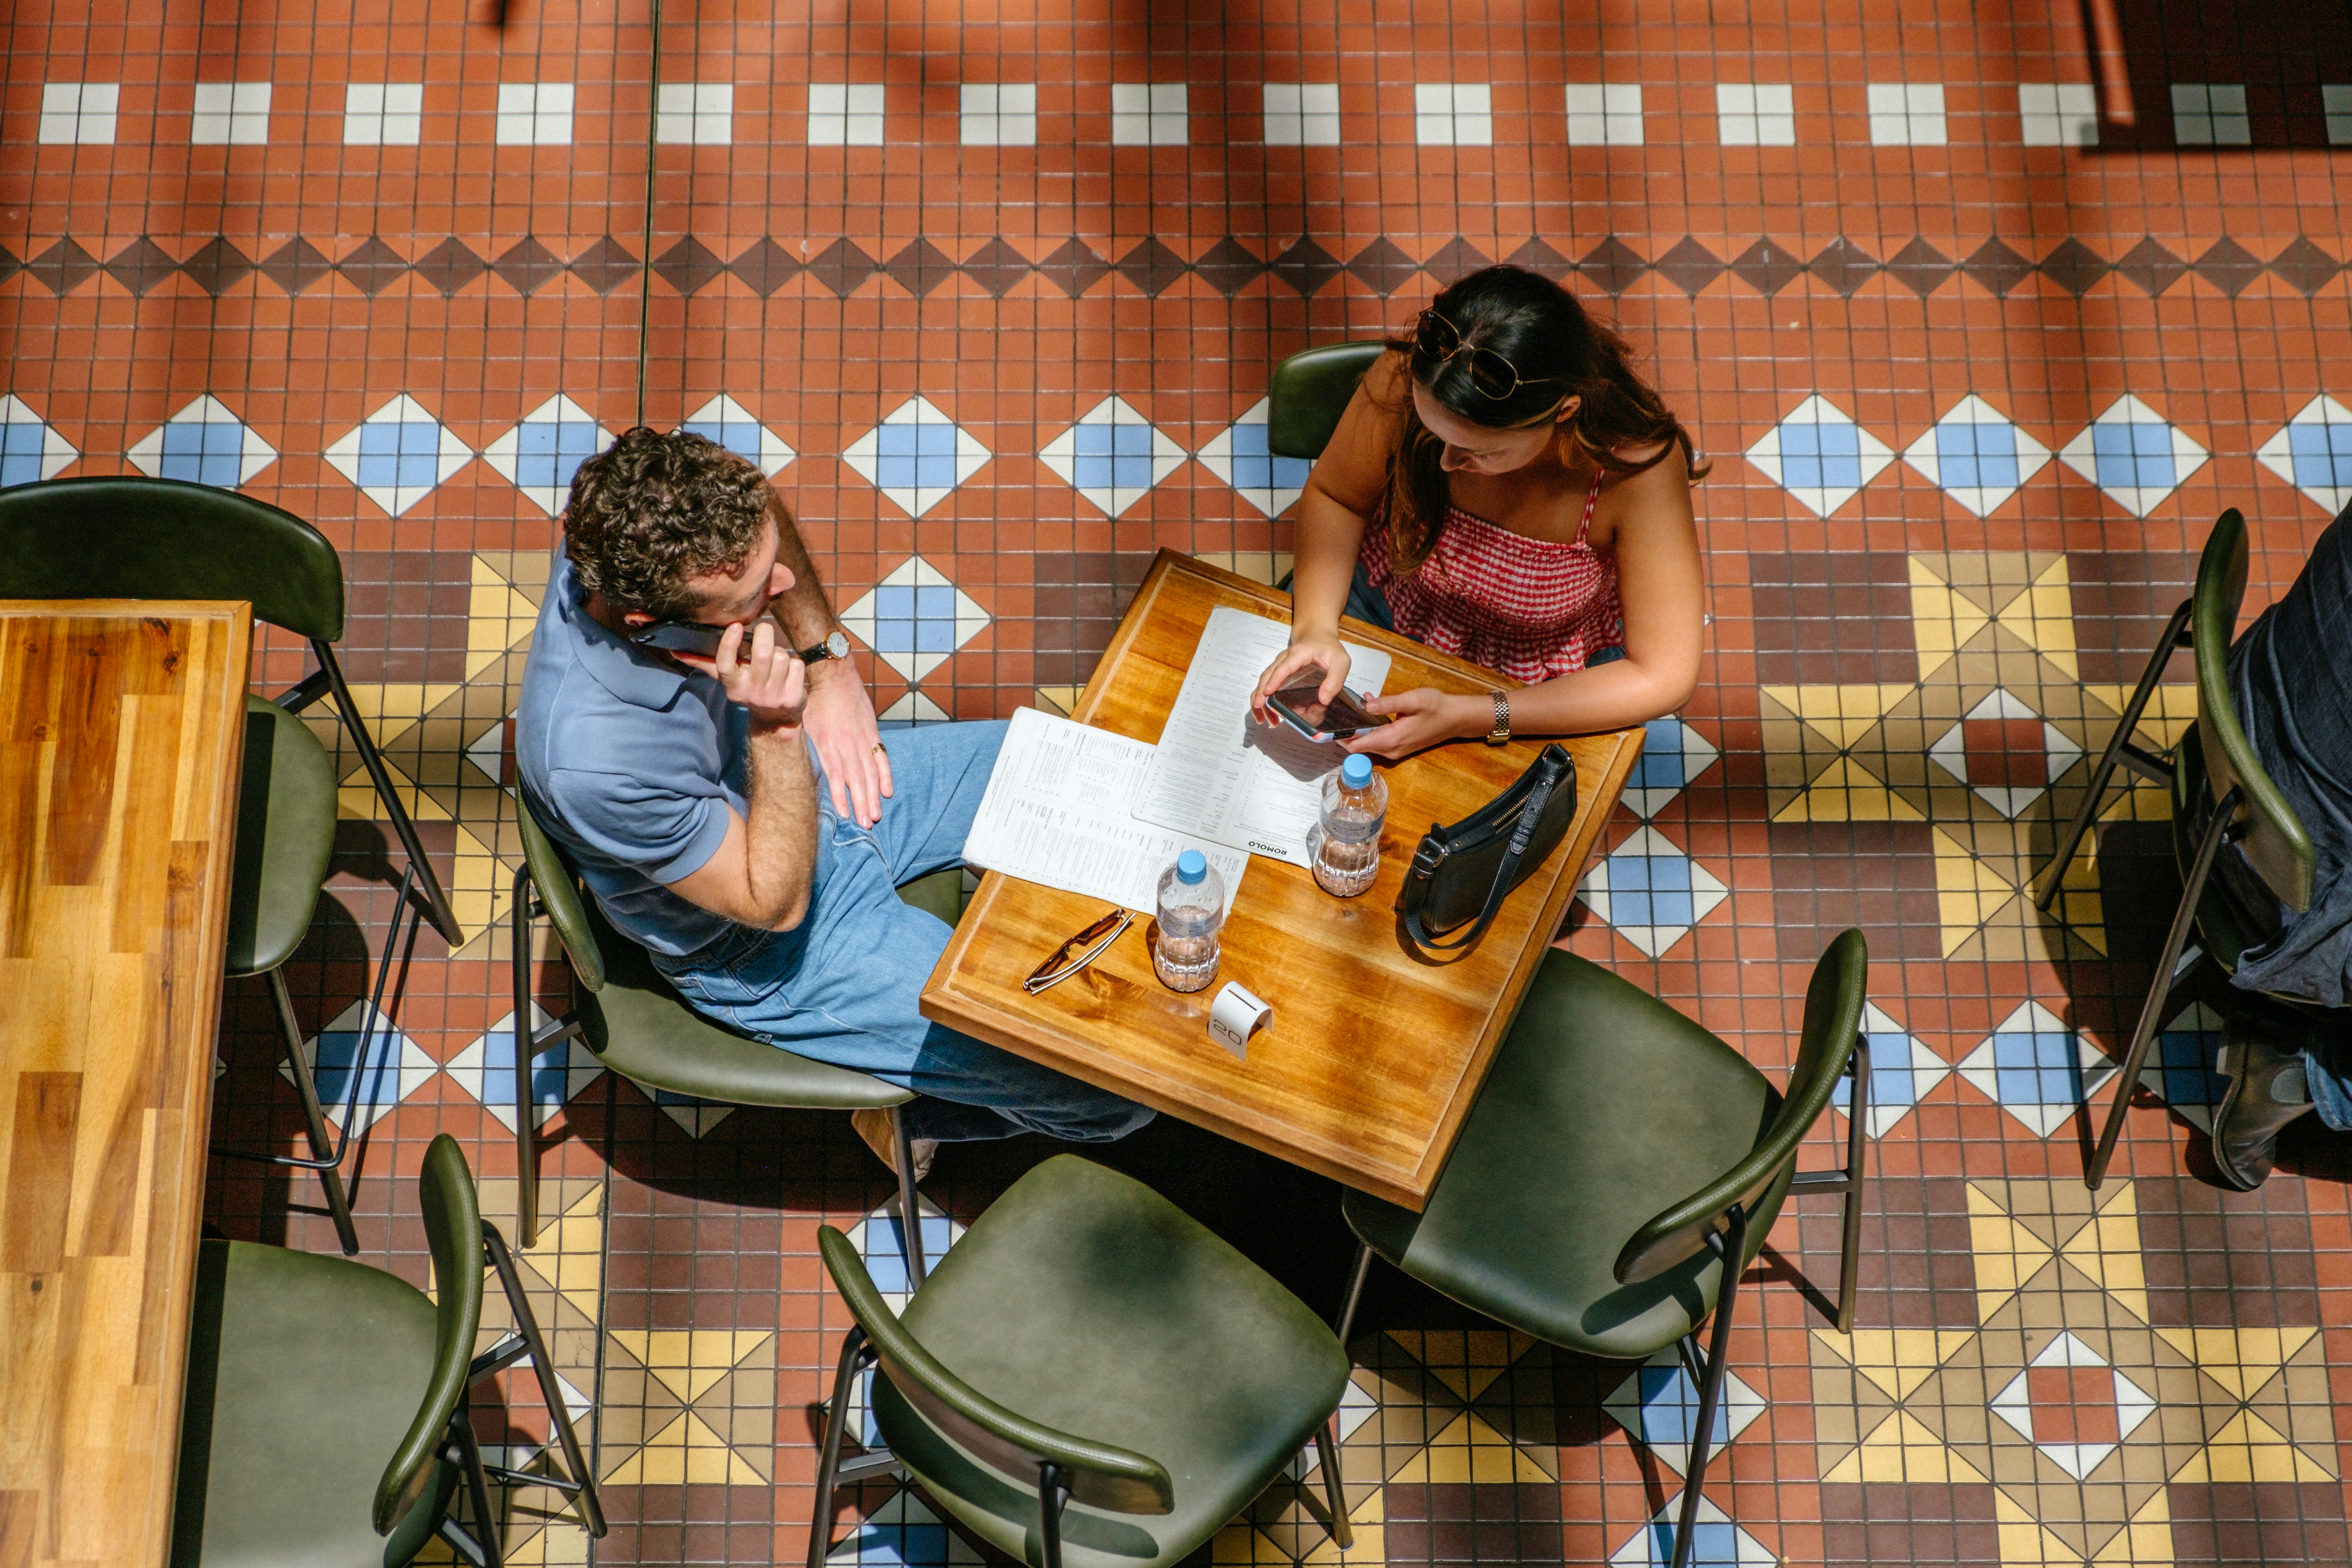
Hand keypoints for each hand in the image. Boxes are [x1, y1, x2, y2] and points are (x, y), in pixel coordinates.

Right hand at [678, 619, 807, 730]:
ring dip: (781, 652)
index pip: (725, 664)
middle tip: (764, 630)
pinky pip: (797, 666)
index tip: (735, 625)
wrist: (775, 721)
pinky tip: (789, 674)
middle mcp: (751, 692)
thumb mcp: (727, 679)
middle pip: (763, 654)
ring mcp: (773, 696)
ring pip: (782, 657)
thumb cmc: (748, 689)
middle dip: (765, 634)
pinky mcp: (793, 698)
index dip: (729, 644)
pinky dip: (795, 664)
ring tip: (776, 662)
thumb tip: (675, 651)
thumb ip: (703, 662)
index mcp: (732, 686)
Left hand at [800, 657, 894, 827]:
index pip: (836, 776)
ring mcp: (862, 739)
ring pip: (870, 772)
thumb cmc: (812, 699)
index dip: (841, 797)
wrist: (833, 674)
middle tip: (866, 825)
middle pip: (857, 779)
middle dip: (862, 803)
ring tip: (875, 816)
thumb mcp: (802, 722)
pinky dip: (885, 775)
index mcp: (828, 743)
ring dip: (873, 795)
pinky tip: (887, 792)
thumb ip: (806, 745)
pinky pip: (881, 757)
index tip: (845, 816)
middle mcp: (847, 744)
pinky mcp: (871, 732)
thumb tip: (799, 766)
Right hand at [1251, 632, 1352, 724]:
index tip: (1267, 694)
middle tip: (1261, 715)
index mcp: (1298, 654)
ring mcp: (1278, 666)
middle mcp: (1283, 659)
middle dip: (1261, 695)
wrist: (1317, 636)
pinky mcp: (1277, 673)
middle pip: (1266, 676)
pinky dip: (1263, 699)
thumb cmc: (1328, 648)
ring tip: (1262, 720)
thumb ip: (1335, 679)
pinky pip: (1265, 685)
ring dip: (1259, 701)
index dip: (1274, 680)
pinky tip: (1268, 714)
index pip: (1283, 667)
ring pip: (1263, 682)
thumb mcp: (1340, 661)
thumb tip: (1323, 700)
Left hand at [1344, 688, 1477, 759]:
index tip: (1326, 727)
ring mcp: (1395, 750)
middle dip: (1345, 732)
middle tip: (1332, 714)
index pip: (1357, 745)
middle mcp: (1391, 750)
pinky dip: (1369, 729)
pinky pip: (1378, 740)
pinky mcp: (1399, 745)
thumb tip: (1365, 705)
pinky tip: (1369, 710)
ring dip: (1358, 729)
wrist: (1456, 718)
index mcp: (1391, 740)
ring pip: (1368, 743)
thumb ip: (1387, 704)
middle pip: (1359, 746)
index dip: (1340, 738)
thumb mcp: (1412, 700)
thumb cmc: (1437, 707)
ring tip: (1346, 710)